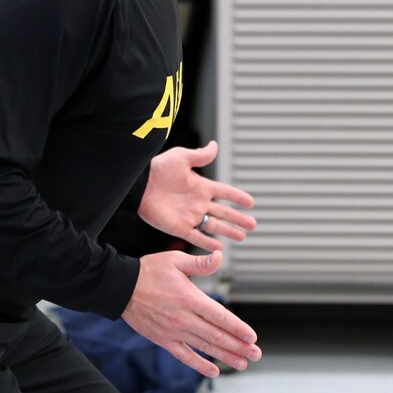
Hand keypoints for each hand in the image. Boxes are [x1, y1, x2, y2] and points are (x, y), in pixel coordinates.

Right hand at [122, 250, 260, 377]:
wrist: (121, 288)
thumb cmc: (149, 271)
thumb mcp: (175, 260)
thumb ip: (200, 263)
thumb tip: (219, 257)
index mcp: (190, 299)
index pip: (220, 317)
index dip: (238, 328)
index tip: (252, 337)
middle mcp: (184, 318)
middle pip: (216, 336)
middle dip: (239, 346)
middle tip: (255, 353)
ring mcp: (173, 332)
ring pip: (204, 347)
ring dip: (225, 356)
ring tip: (243, 363)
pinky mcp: (163, 340)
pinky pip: (184, 355)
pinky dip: (199, 365)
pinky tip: (213, 371)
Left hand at [138, 140, 256, 250]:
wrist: (139, 185)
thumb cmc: (158, 169)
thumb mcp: (182, 158)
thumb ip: (200, 155)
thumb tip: (215, 145)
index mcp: (200, 186)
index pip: (224, 193)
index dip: (237, 197)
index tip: (251, 203)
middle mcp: (197, 202)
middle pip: (223, 213)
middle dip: (238, 219)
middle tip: (253, 225)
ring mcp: (189, 216)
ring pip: (213, 226)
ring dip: (228, 231)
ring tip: (242, 237)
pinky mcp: (178, 227)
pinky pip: (196, 237)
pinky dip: (208, 243)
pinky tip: (219, 248)